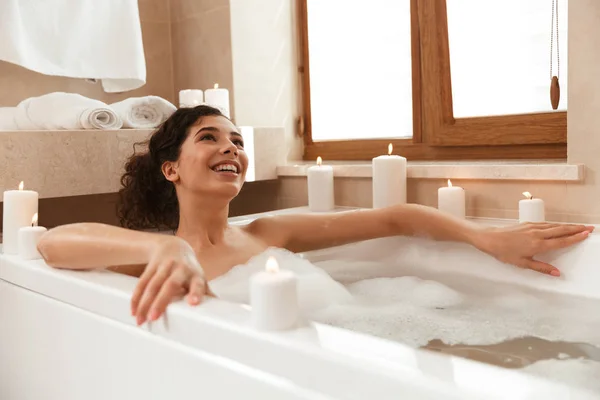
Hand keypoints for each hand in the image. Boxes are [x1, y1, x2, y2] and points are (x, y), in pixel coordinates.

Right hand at [131, 237, 204, 324]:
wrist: (174, 246)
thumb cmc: (190, 270)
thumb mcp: (200, 279)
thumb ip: (206, 295)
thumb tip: (220, 312)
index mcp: (195, 274)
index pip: (197, 283)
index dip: (196, 292)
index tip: (193, 303)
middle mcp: (180, 269)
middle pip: (170, 285)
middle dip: (161, 301)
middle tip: (154, 318)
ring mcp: (165, 266)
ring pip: (152, 285)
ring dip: (144, 303)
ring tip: (141, 320)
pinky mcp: (152, 266)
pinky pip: (142, 283)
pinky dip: (136, 297)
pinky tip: (134, 311)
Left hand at [476, 223, 593, 275]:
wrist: (490, 238)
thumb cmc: (504, 252)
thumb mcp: (522, 263)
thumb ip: (541, 268)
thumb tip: (557, 273)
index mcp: (538, 244)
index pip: (561, 241)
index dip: (575, 238)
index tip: (586, 235)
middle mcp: (537, 234)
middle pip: (561, 230)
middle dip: (576, 229)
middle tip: (590, 228)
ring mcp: (532, 227)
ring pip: (554, 225)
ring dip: (568, 225)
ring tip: (579, 226)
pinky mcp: (527, 224)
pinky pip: (546, 223)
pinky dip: (556, 224)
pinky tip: (560, 225)